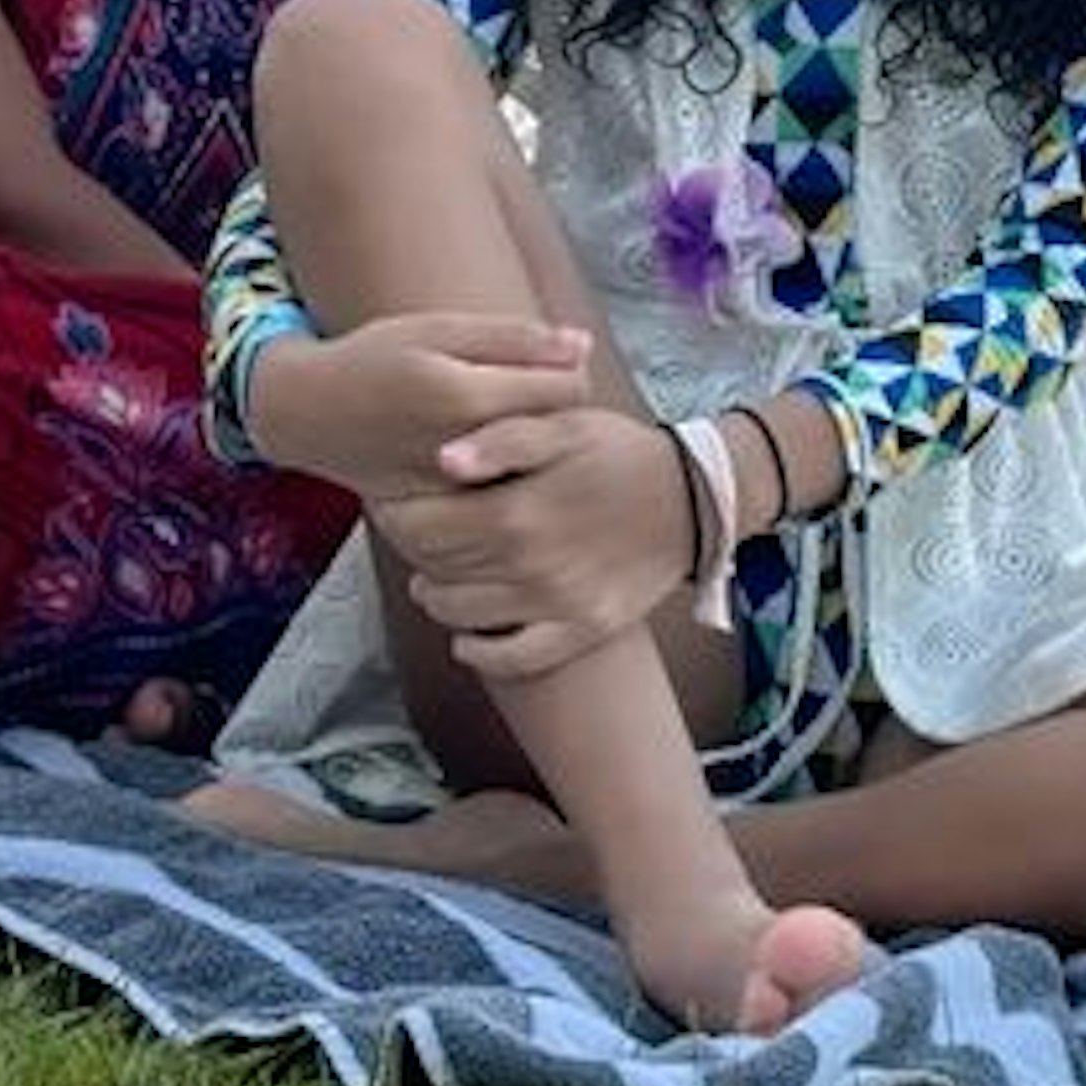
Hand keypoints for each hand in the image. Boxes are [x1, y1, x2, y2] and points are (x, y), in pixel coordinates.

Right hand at [243, 311, 592, 500]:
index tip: (549, 365)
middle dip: (557, 416)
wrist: (310, 414)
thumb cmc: (377, 359)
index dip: (570, 374)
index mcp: (466, 396)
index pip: (569, 390)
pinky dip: (505, 481)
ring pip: (531, 473)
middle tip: (530, 396)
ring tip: (509, 427)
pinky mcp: (441, 517)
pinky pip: (498, 500)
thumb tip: (582, 345)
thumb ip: (514, 338)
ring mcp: (452, 493)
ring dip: (535, 452)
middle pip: (556, 436)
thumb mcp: (441, 330)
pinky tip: (488, 459)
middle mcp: (464, 453)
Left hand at [388, 402, 704, 680]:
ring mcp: (556, 605)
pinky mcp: (582, 630)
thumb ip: (502, 439)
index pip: (422, 528)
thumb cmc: (621, 453)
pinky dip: (479, 652)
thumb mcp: (565, 426)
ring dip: (437, 598)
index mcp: (518, 510)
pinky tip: (467, 636)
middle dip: (413, 553)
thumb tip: (444, 460)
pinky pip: (513, 659)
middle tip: (412, 534)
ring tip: (436, 575)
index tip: (391, 504)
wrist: (695, 499)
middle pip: (437, 571)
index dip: (395, 517)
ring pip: (462, 616)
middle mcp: (530, 566)